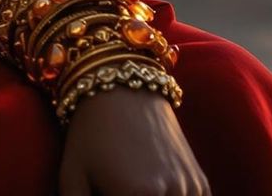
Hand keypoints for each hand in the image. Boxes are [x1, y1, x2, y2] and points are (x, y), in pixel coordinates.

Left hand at [57, 88, 209, 195]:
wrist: (122, 86)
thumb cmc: (90, 132)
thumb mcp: (71, 175)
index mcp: (136, 195)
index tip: (105, 195)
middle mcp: (169, 193)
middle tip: (117, 190)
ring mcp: (189, 188)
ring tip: (134, 190)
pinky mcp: (200, 183)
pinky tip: (154, 193)